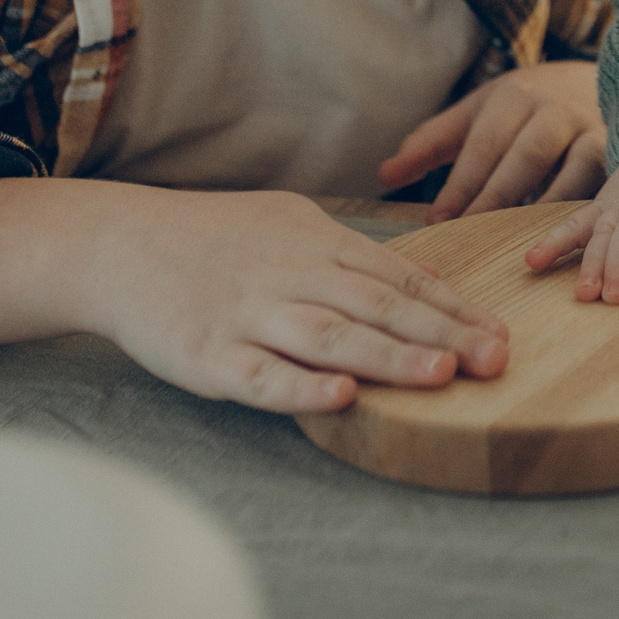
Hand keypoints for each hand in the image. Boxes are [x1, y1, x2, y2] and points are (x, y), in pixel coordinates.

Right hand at [84, 186, 509, 413]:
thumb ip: (351, 252)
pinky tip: (339, 396)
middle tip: (495, 358)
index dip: (452, 307)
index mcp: (315, 243)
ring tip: (439, 374)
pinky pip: (260, 374)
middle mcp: (290, 276)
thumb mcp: (289, 223)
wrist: (118, 244)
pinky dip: (300, 387)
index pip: (398, 277)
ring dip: (388, 357)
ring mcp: (249, 315)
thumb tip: (419, 273)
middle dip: (441, 334)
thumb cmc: (212, 236)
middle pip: (376, 306)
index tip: (500, 332)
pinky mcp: (207, 355)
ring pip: (329, 336)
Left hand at [376, 61, 607, 222]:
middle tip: (468, 236)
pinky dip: (579, 212)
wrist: (588, 82)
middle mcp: (552, 111)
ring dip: (541, 210)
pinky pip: (599, 186)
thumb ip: (431, 144)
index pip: (483, 144)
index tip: (437, 221)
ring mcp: (588, 132)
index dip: (461, 184)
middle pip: (524, 157)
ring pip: (569, 172)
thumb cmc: (517, 110)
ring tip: (516, 247)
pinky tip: (559, 239)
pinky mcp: (613, 155)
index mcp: (511, 97)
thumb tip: (383, 176)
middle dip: (495, 199)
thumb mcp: (474, 114)